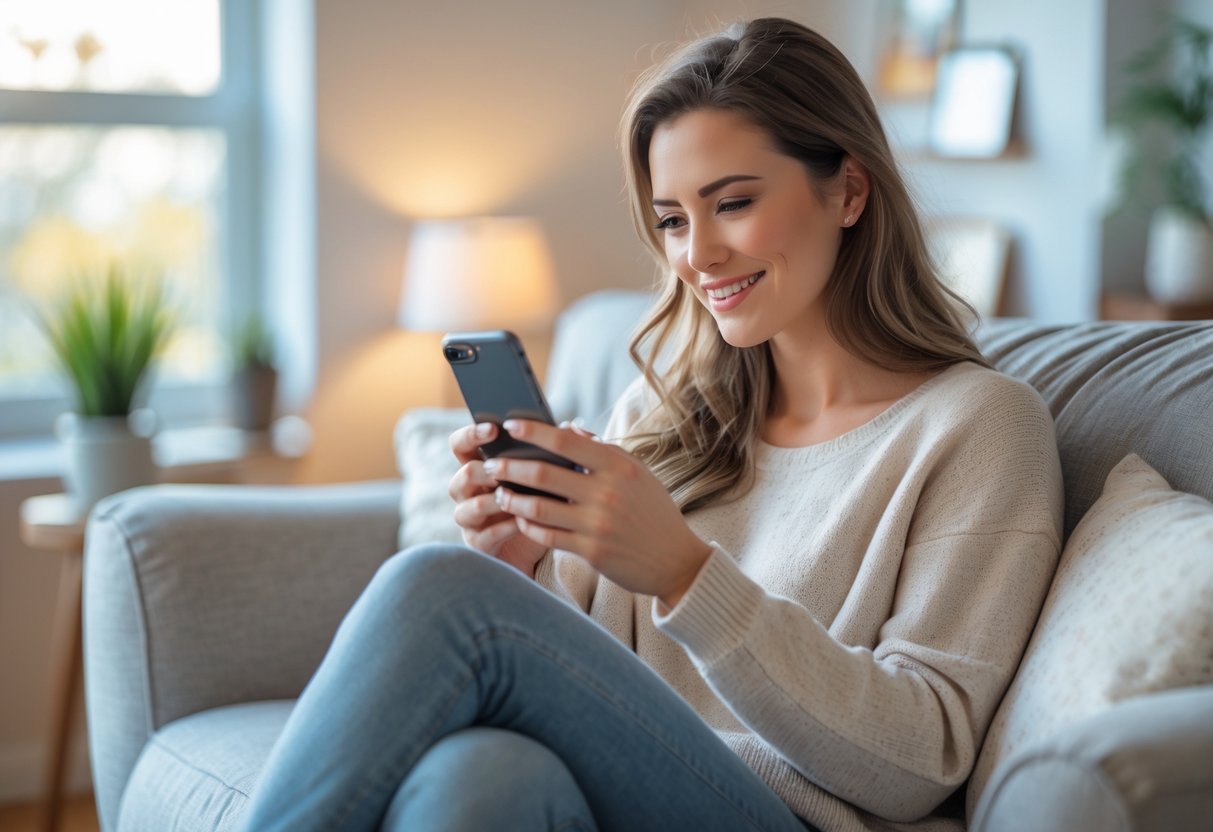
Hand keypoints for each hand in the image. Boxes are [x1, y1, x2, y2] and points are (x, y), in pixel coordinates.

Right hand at [448, 422, 547, 575]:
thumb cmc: (540, 499)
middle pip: (463, 474)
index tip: (493, 428)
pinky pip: (486, 534)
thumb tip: (569, 427)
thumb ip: (551, 450)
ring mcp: (471, 518)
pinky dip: (505, 527)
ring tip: (512, 497)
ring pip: (471, 506)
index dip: (471, 434)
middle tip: (502, 471)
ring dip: (493, 501)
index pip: (460, 444)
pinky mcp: (479, 543)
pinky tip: (523, 522)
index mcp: (479, 465)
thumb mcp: (544, 474)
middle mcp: (468, 491)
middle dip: (483, 471)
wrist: (542, 541)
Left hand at [486, 420, 712, 606]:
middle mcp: (607, 493)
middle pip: (543, 474)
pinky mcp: (591, 552)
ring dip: (512, 498)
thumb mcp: (637, 474)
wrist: (676, 560)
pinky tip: (520, 517)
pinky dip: (528, 525)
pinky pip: (547, 536)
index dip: (533, 431)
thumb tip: (568, 429)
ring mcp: (598, 524)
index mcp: (619, 467)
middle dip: (510, 467)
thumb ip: (603, 451)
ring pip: (538, 507)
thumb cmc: (654, 512)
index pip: (565, 442)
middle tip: (490, 464)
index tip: (509, 425)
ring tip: (500, 493)